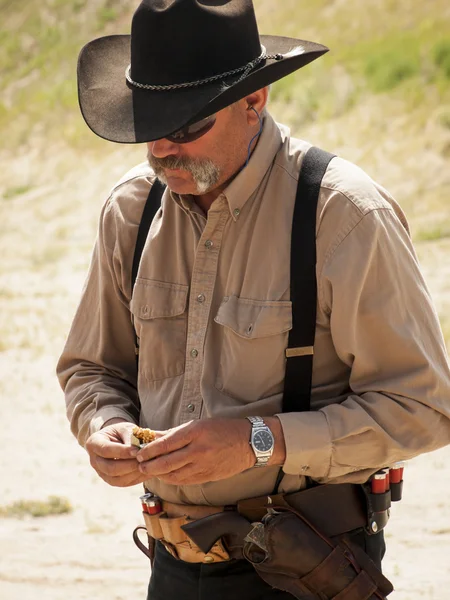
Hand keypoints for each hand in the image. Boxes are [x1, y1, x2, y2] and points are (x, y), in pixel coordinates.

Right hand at [85, 419, 147, 486]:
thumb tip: (139, 449)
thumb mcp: (124, 428)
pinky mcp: (110, 481)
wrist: (117, 439)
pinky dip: (136, 479)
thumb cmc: (120, 432)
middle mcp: (94, 461)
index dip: (122, 452)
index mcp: (94, 443)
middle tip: (143, 460)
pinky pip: (123, 483)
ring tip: (146, 466)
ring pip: (116, 479)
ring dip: (133, 473)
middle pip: (110, 468)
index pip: (106, 450)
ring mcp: (101, 473)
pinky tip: (146, 472)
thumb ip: (130, 436)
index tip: (137, 451)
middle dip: (129, 465)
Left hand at [136, 418, 254, 485]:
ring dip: (159, 475)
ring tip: (150, 472)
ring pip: (175, 475)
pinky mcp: (208, 476)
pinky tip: (166, 477)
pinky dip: (172, 479)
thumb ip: (175, 433)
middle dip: (150, 466)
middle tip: (140, 466)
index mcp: (196, 432)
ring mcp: (204, 465)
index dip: (150, 450)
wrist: (249, 442)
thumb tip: (153, 436)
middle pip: (168, 462)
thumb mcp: (199, 424)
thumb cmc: (222, 429)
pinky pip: (185, 481)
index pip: (167, 443)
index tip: (139, 453)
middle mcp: (199, 449)